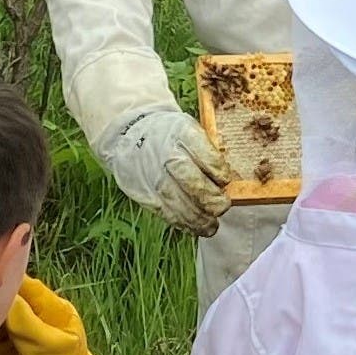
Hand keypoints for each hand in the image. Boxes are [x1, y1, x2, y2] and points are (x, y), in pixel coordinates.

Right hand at [99, 107, 230, 235]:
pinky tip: (195, 227)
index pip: (208, 157)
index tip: (225, 181)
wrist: (129, 133)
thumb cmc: (168, 133)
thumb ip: (206, 150)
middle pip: (194, 184)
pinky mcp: (145, 194)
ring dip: (200, 219)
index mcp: (182, 133)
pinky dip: (184, 224)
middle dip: (213, 200)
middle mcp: (166, 155)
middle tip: (223, 205)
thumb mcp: (188, 127)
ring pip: (180, 205)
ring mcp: (153, 176)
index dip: (220, 173)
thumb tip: (227, 180)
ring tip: (212, 225)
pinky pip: (167, 213)